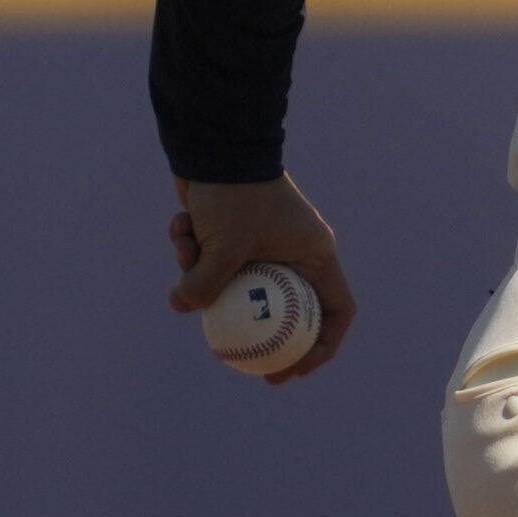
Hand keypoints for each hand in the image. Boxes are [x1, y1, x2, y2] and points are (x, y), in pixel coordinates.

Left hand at [168, 174, 357, 383]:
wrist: (218, 145)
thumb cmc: (236, 193)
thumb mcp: (223, 247)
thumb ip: (205, 285)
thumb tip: (183, 308)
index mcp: (315, 256)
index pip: (335, 312)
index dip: (319, 349)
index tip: (288, 371)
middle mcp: (297, 253)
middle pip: (285, 308)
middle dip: (256, 334)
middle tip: (237, 362)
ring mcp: (266, 245)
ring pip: (238, 284)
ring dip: (204, 275)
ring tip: (187, 248)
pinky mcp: (235, 235)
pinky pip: (216, 260)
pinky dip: (193, 249)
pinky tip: (182, 223)